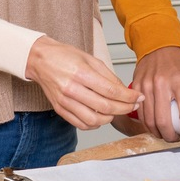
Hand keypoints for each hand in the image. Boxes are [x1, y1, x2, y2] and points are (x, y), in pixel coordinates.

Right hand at [25, 36, 142, 129]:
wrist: (40, 60)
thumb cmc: (65, 56)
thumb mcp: (91, 59)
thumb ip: (109, 76)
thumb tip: (125, 91)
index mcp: (81, 74)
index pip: (111, 91)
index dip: (128, 97)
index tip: (138, 98)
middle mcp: (72, 89)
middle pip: (104, 107)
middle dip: (124, 108)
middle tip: (133, 106)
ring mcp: (64, 102)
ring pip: (93, 120)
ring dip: (110, 118)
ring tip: (116, 111)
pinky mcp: (59, 109)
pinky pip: (80, 124)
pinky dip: (94, 124)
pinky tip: (101, 116)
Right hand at [130, 46, 179, 141]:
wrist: (158, 47)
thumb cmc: (179, 63)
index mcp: (179, 79)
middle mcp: (161, 82)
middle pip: (163, 118)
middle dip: (169, 135)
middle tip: (176, 139)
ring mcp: (146, 85)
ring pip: (149, 119)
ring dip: (158, 133)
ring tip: (167, 135)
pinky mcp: (136, 88)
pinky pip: (140, 113)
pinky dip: (147, 125)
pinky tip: (154, 128)